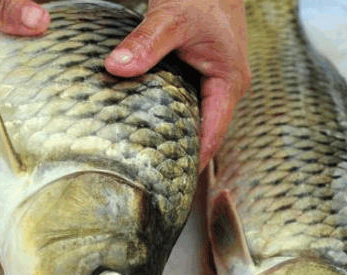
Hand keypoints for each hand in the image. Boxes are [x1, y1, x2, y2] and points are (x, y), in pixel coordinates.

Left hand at [105, 0, 250, 172]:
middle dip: (181, 153)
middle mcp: (227, 86)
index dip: (193, 161)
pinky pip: (189, 102)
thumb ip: (146, 43)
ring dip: (175, 134)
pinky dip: (170, 113)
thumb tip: (116, 68)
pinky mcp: (203, 72)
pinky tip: (148, 123)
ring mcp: (216, 80)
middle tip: (151, 177)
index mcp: (229, 82)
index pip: (212, 135)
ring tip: (147, 159)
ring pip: (196, 117)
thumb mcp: (172, 17)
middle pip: (205, 132)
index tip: (171, 184)